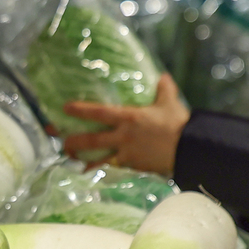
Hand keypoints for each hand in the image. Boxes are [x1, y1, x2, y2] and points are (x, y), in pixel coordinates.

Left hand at [61, 73, 190, 174]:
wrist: (190, 149)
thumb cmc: (179, 124)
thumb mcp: (170, 103)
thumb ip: (164, 89)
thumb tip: (163, 76)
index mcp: (129, 117)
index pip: (99, 112)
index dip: (80, 110)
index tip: (64, 108)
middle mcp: (124, 136)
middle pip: (91, 139)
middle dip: (73, 140)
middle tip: (59, 138)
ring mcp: (126, 153)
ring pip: (98, 157)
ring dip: (81, 158)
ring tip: (69, 157)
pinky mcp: (133, 166)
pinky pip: (111, 168)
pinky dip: (100, 169)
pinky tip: (89, 172)